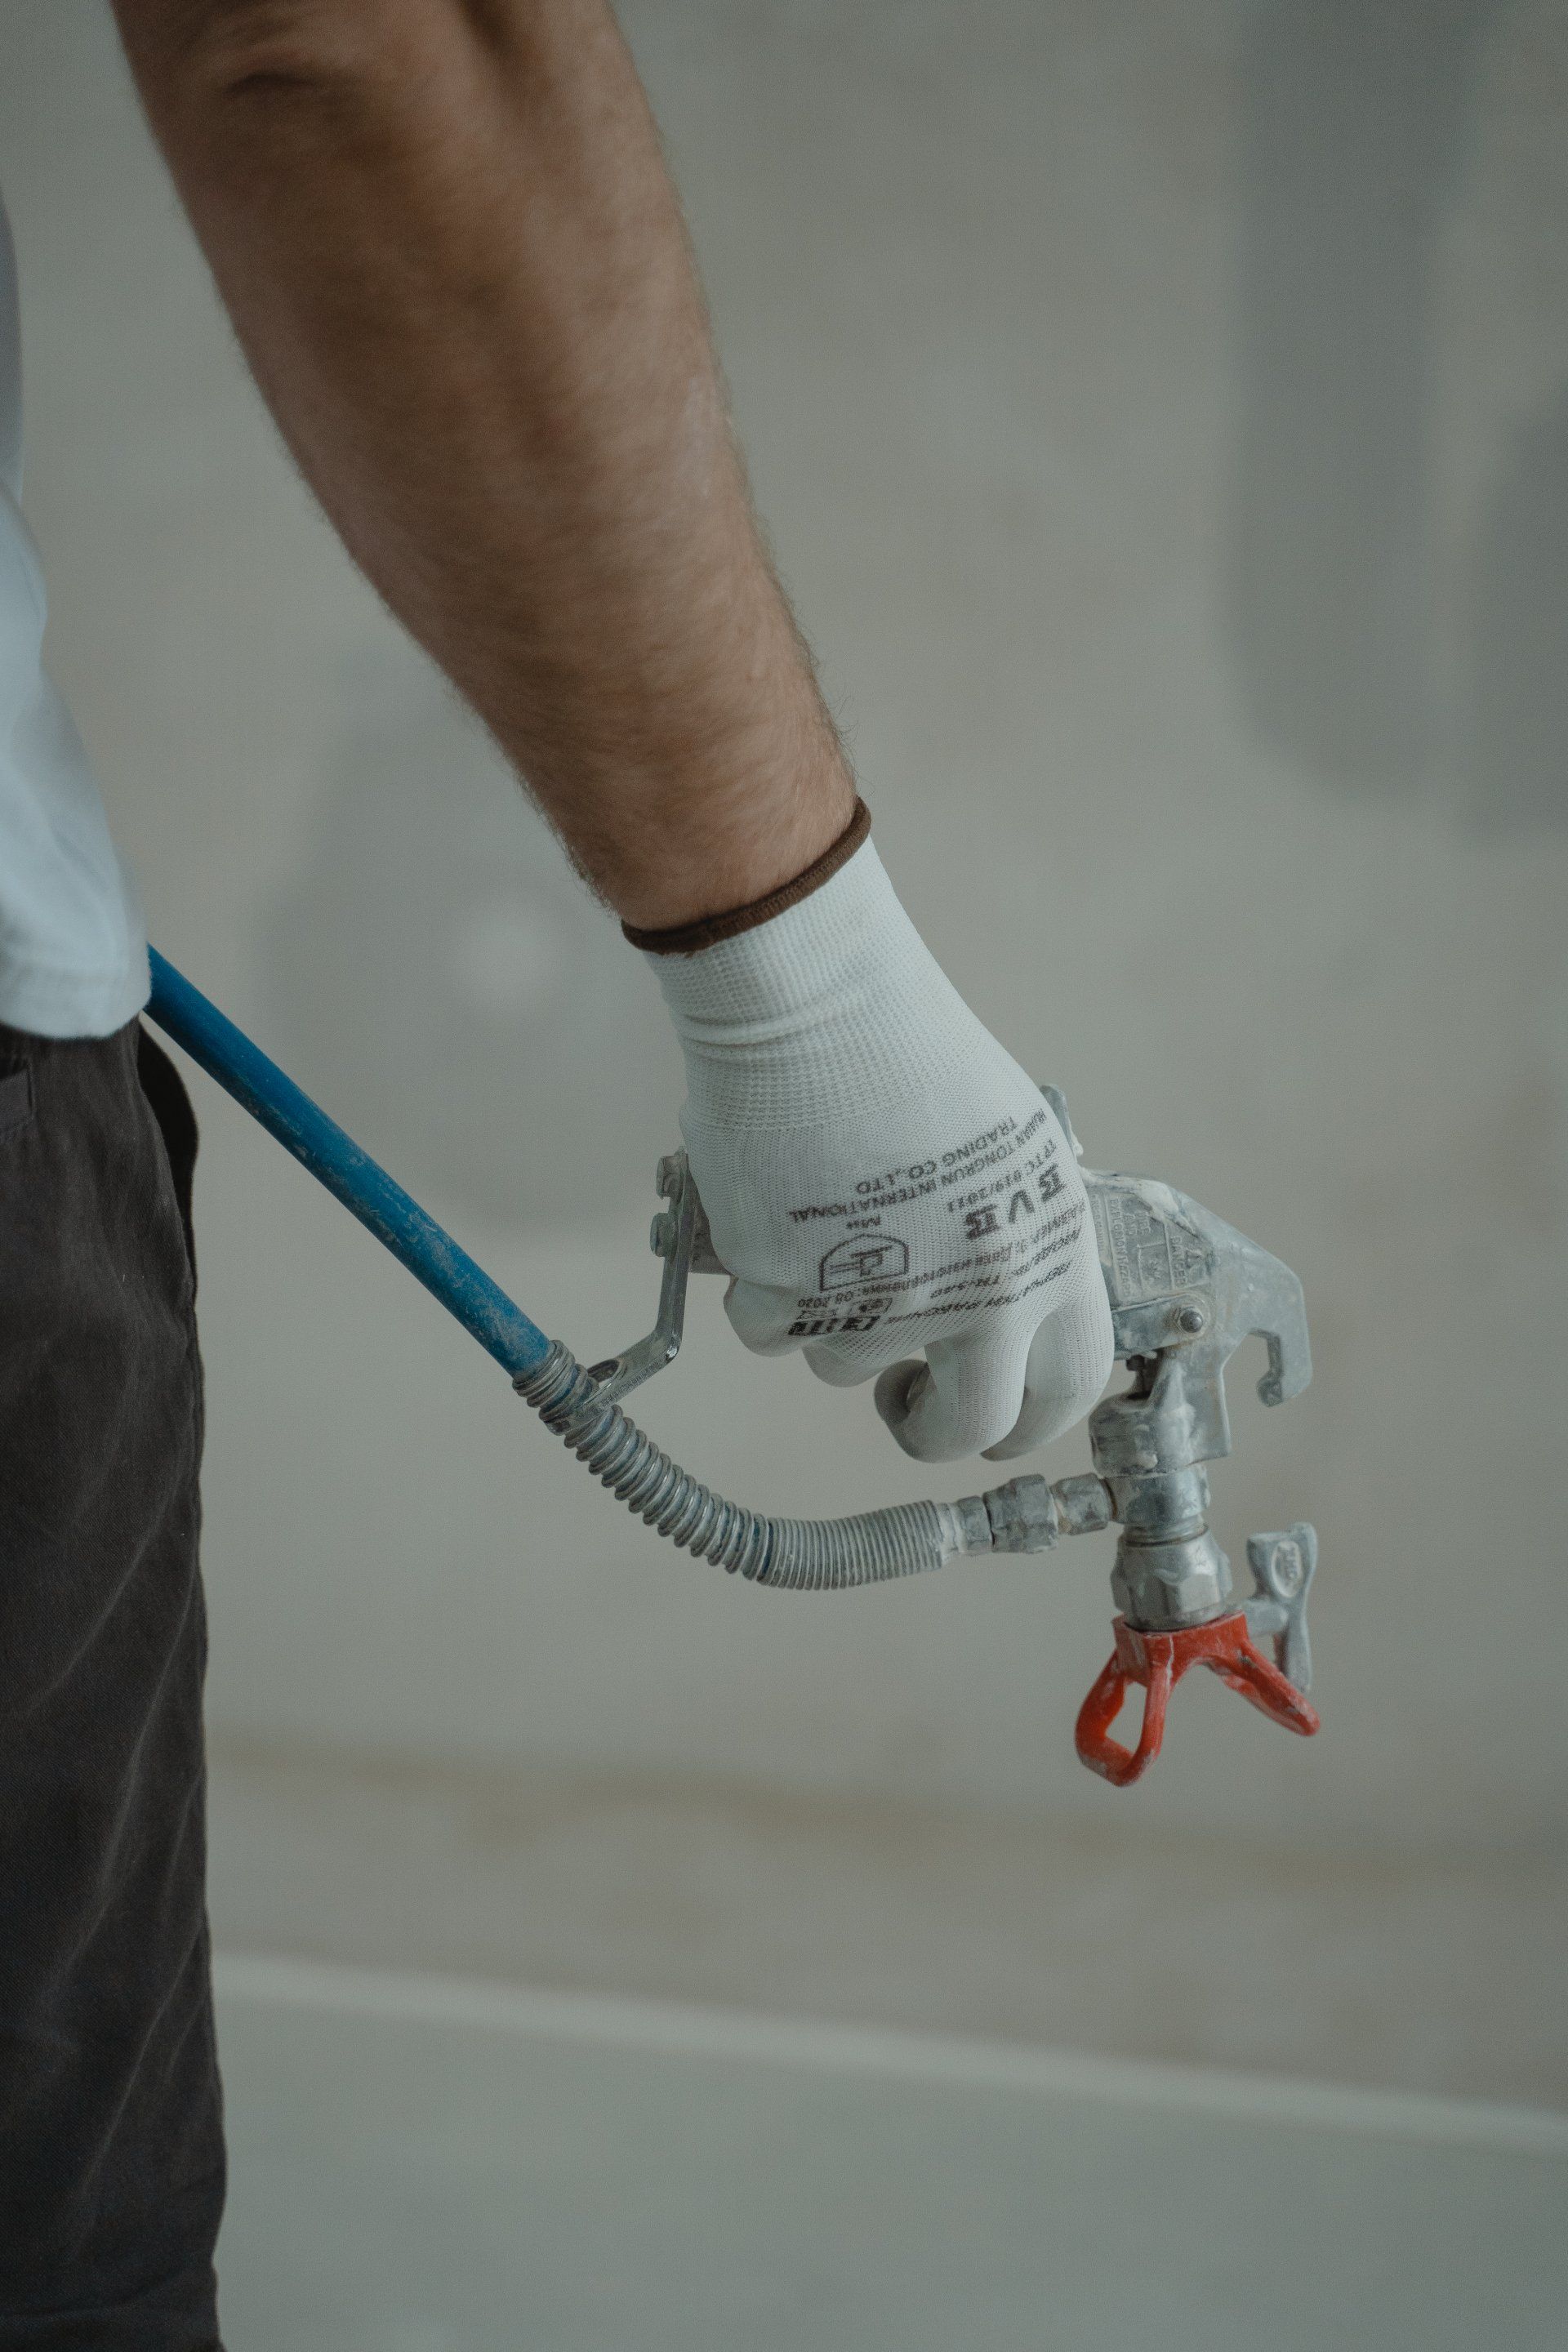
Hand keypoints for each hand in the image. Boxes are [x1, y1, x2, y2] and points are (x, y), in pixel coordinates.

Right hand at [643, 836, 1112, 1462]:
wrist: (815, 1006)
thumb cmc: (907, 1050)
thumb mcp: (1013, 1146)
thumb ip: (1016, 1239)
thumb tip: (1002, 1315)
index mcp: (1050, 1253)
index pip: (1070, 1386)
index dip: (1030, 1418)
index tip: (996, 1422)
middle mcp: (981, 1296)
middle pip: (969, 1428)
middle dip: (928, 1428)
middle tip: (903, 1400)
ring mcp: (885, 1302)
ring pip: (847, 1365)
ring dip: (830, 1317)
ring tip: (827, 1228)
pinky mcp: (791, 1295)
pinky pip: (768, 1332)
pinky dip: (760, 1289)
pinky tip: (774, 1218)